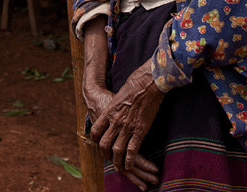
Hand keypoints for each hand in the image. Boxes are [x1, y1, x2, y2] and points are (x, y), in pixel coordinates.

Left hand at [83, 17, 159, 188]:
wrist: (150, 81)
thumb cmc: (136, 83)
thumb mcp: (119, 94)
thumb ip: (115, 105)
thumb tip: (114, 109)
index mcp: (109, 111)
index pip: (96, 131)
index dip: (96, 140)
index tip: (99, 143)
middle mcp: (116, 121)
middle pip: (104, 144)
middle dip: (105, 153)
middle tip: (108, 157)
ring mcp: (128, 126)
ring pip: (117, 150)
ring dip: (117, 160)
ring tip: (118, 165)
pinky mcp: (141, 129)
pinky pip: (133, 150)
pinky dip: (130, 160)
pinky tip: (129, 165)